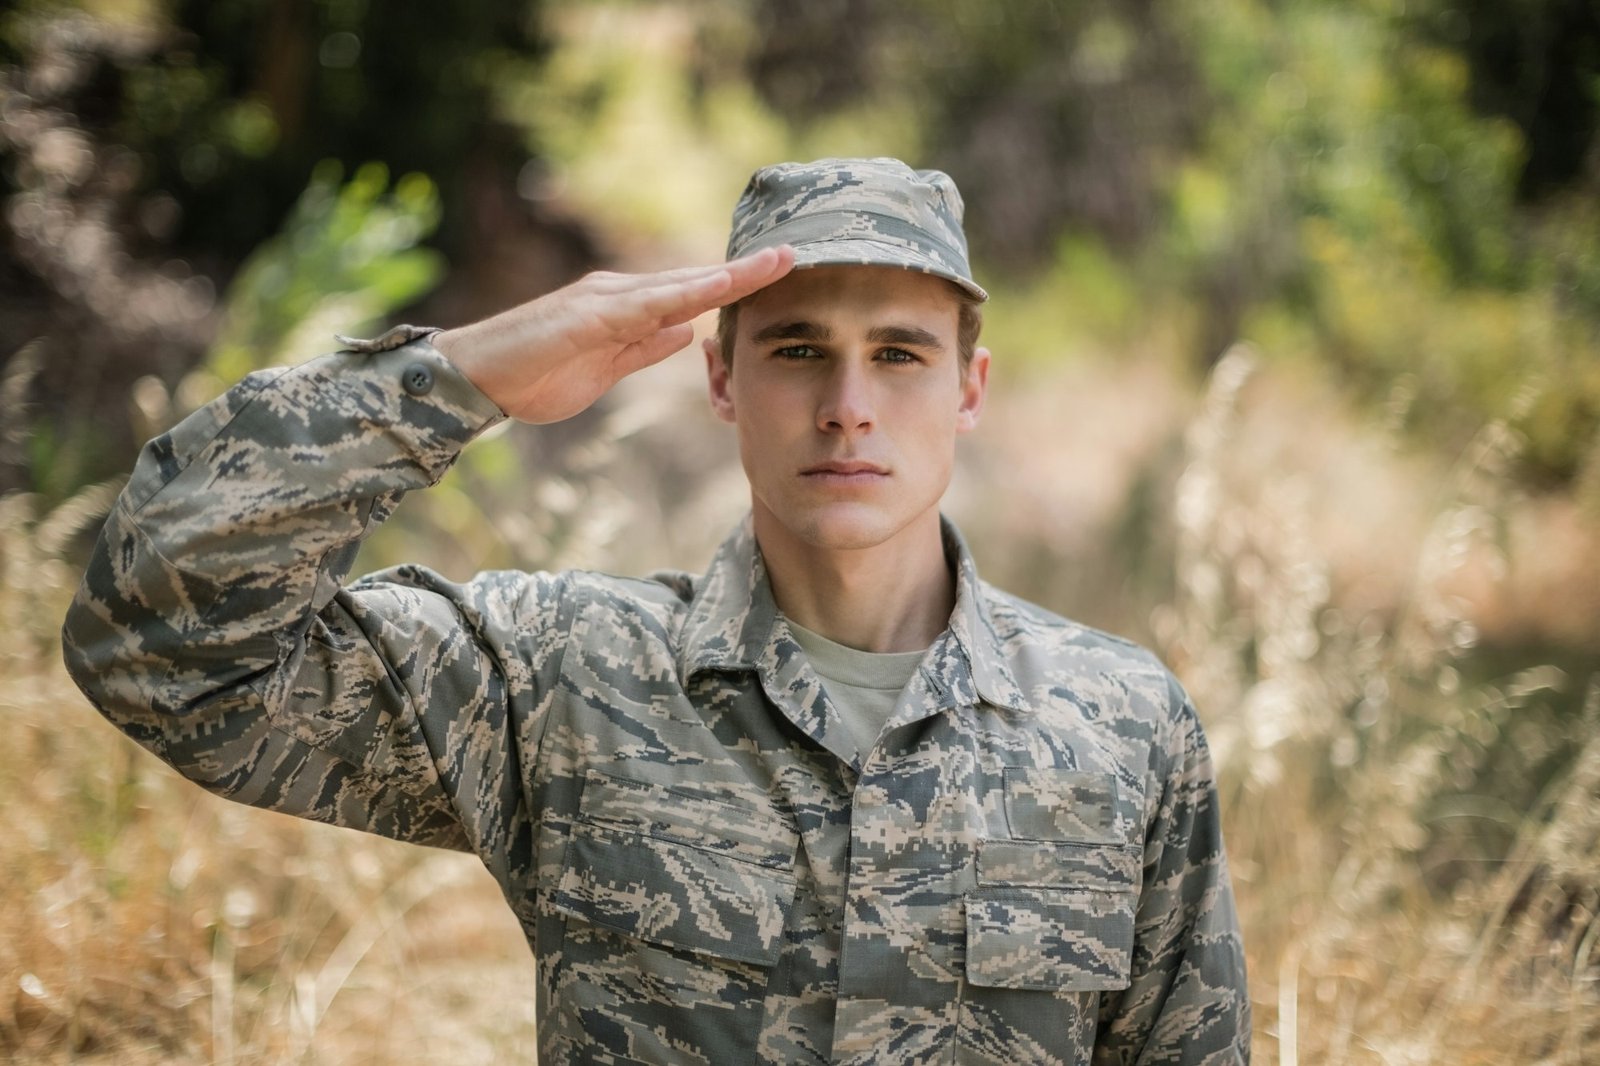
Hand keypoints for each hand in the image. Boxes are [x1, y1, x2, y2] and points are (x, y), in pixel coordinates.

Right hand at [433, 246, 794, 423]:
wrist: (476, 377)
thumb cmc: (535, 375)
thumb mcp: (606, 369)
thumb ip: (645, 348)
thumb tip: (688, 331)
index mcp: (626, 309)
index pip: (692, 294)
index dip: (736, 283)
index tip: (779, 274)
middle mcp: (620, 294)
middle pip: (695, 280)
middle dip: (745, 270)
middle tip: (795, 254)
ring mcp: (603, 301)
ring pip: (677, 285)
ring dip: (726, 275)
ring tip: (772, 263)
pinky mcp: (586, 317)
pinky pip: (644, 306)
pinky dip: (681, 296)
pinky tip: (714, 291)